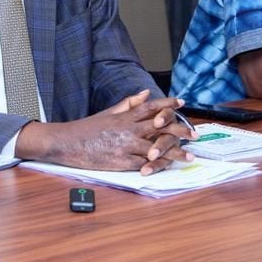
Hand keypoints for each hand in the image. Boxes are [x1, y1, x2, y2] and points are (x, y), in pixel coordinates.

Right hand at [18, 91, 192, 171]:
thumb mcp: (108, 113)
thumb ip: (128, 104)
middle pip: (160, 127)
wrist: (67, 142)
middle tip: (195, 134)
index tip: (182, 103)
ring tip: (189, 156)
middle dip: (180, 130)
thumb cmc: (87, 128)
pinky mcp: (121, 161)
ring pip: (156, 147)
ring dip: (175, 152)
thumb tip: (145, 93)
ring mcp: (126, 145)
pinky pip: (144, 164)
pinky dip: (156, 166)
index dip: (167, 104)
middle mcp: (128, 129)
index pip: (151, 107)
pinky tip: (168, 168)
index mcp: (125, 116)